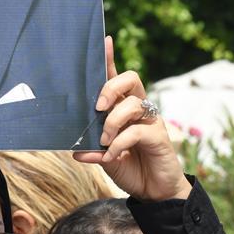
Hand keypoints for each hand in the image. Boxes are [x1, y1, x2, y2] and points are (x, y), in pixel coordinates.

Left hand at [73, 37, 191, 200]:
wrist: (154, 193)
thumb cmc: (129, 168)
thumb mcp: (104, 158)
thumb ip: (91, 150)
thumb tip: (74, 150)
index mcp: (124, 108)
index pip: (117, 78)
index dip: (110, 58)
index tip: (105, 40)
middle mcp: (139, 109)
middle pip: (130, 79)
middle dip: (110, 88)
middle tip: (98, 108)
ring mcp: (151, 120)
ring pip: (132, 104)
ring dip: (112, 123)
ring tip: (104, 141)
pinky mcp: (159, 136)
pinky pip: (137, 130)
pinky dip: (120, 143)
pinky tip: (112, 156)